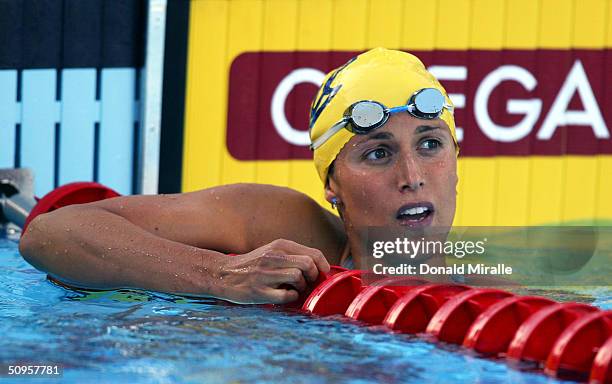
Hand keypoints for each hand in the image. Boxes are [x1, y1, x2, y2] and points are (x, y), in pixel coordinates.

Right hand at [213, 239, 330, 303]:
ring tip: (293, 289)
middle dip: (313, 276)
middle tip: (306, 282)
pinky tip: (284, 296)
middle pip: (309, 265)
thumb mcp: (272, 251)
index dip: (323, 266)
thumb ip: (293, 255)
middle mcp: (273, 257)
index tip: (322, 274)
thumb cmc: (253, 264)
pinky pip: (287, 296)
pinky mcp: (259, 291)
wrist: (222, 274)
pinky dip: (291, 298)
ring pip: (298, 278)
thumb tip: (320, 267)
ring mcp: (265, 274)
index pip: (313, 253)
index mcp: (279, 246)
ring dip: (301, 287)